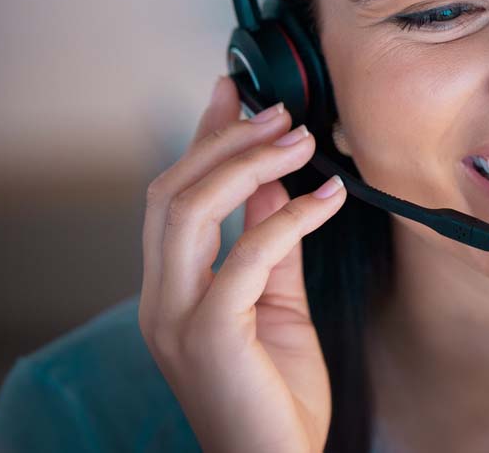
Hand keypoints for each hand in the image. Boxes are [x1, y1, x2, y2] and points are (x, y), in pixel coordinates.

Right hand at [139, 76, 347, 452]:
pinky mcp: (208, 335)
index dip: (202, 137)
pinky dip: (288, 217)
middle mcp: (162, 299)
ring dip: (248, 165)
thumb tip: (276, 182)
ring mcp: (178, 318)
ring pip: (189, 210)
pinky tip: (327, 199)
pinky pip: (246, 255)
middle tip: (278, 113)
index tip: (232, 93)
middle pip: (171, 192)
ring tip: (299, 141)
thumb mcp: (277, 302)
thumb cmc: (276, 396)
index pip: (174, 194)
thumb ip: (272, 243)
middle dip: (224, 141)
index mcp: (173, 289)